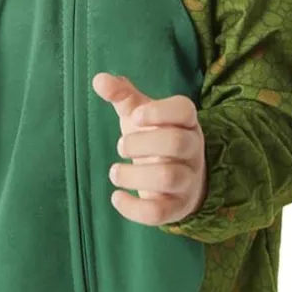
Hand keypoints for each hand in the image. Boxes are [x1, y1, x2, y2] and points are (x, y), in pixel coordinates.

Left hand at [92, 73, 207, 226]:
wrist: (176, 180)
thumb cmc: (154, 137)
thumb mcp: (139, 113)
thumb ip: (121, 94)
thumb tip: (99, 79)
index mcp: (185, 121)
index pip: (184, 110)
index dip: (158, 112)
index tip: (133, 117)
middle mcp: (192, 149)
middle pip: (177, 143)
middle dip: (142, 143)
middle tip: (120, 145)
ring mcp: (188, 180)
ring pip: (169, 177)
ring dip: (135, 175)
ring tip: (114, 172)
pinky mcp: (177, 207)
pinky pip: (161, 213)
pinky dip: (134, 208)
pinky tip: (116, 198)